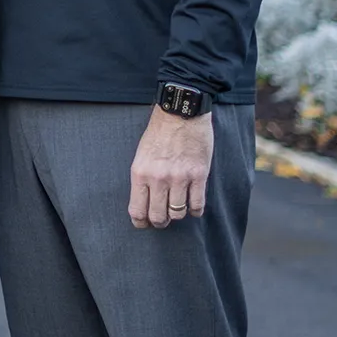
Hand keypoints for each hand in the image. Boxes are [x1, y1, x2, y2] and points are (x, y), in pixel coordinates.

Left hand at [129, 105, 213, 228]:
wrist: (180, 113)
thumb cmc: (159, 133)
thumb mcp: (141, 155)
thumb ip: (143, 179)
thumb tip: (145, 203)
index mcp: (140, 173)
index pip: (137, 211)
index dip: (141, 223)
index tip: (145, 224)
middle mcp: (158, 178)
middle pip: (158, 217)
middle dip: (160, 222)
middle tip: (163, 219)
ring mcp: (180, 178)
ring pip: (178, 213)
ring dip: (178, 214)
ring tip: (178, 208)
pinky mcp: (199, 175)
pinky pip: (198, 205)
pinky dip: (196, 210)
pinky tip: (193, 207)